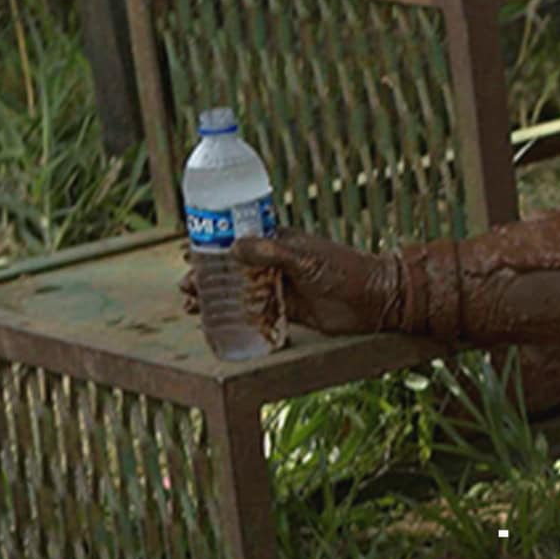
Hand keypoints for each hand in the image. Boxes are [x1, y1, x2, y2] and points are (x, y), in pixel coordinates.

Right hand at [181, 230, 376, 338]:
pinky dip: (232, 314)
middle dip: (206, 274)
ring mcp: (279, 286)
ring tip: (191, 303)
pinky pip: (253, 311)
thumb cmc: (343, 271)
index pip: (237, 238)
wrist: (373, 300)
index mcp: (278, 241)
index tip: (187, 251)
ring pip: (238, 290)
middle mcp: (274, 263)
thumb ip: (270, 253)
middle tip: (186, 285)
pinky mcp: (286, 310)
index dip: (211, 244)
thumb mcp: (304, 258)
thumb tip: (233, 246)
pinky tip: (213, 319)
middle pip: (231, 266)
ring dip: (214, 295)